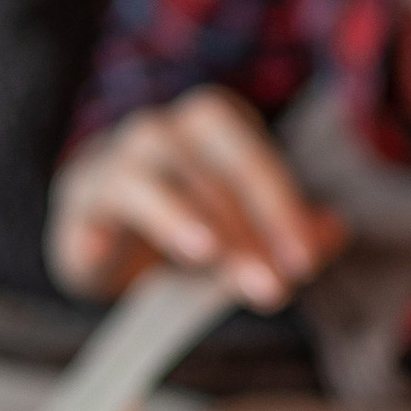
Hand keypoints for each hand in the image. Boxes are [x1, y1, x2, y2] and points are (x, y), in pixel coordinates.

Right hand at [45, 89, 347, 310]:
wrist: (106, 240)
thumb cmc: (186, 226)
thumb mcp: (244, 235)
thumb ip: (290, 233)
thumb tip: (334, 232)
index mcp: (212, 127)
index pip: (253, 155)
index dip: (281, 207)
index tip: (303, 263)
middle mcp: (163, 132)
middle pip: (205, 158)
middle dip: (244, 222)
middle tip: (269, 284)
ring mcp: (112, 162)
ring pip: (146, 172)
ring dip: (181, 214)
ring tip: (207, 254)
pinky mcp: (76, 203)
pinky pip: (86, 208)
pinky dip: (98, 231)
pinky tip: (108, 256)